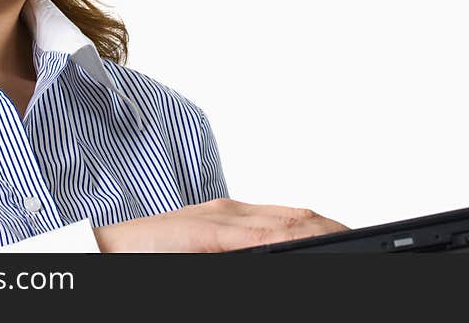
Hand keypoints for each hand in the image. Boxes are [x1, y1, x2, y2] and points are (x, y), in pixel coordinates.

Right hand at [92, 197, 348, 251]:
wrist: (109, 249)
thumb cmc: (152, 254)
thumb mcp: (206, 254)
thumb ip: (237, 254)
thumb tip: (271, 256)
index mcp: (232, 217)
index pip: (289, 217)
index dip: (322, 226)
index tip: (346, 237)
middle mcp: (230, 212)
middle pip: (294, 216)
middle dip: (329, 228)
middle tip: (359, 239)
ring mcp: (219, 220)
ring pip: (282, 221)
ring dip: (317, 231)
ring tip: (344, 239)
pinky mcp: (206, 232)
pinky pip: (253, 235)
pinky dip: (283, 237)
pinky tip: (301, 243)